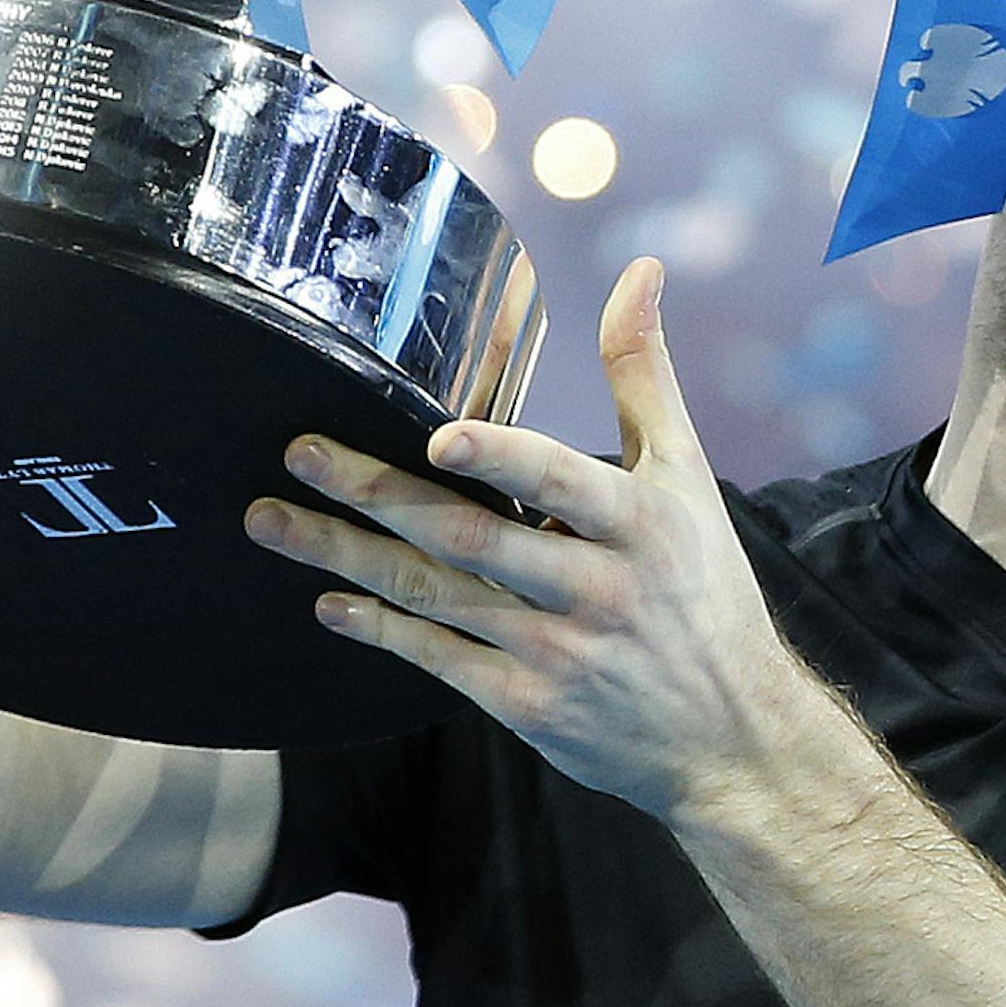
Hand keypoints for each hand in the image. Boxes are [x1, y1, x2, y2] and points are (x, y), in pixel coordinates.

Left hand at [243, 257, 842, 825]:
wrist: (733, 737)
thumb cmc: (703, 589)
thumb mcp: (688, 477)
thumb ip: (645, 373)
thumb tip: (639, 269)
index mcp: (637, 523)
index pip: (561, 482)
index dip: (501, 459)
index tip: (437, 436)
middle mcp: (595, 588)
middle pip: (469, 537)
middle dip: (376, 494)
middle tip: (299, 453)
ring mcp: (557, 654)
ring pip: (435, 596)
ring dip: (345, 557)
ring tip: (272, 519)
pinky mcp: (529, 708)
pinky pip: (439, 660)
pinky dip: (380, 629)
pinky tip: (329, 602)